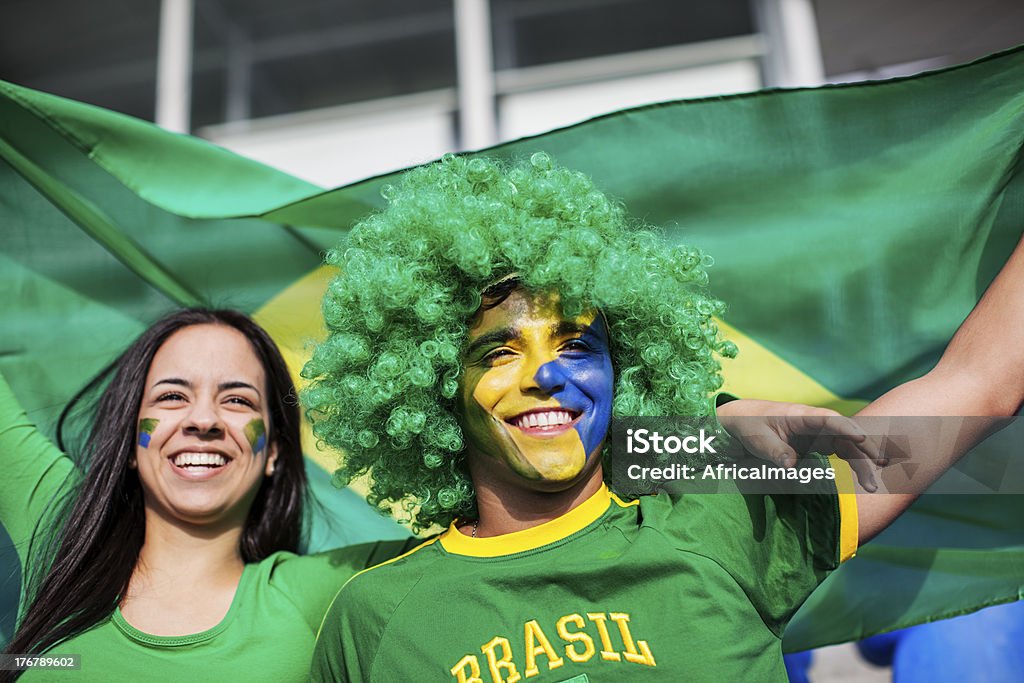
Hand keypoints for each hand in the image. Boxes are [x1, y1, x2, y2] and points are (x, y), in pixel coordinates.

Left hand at [716, 399, 883, 491]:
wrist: (744, 422)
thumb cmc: (750, 426)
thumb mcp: (758, 438)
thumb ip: (775, 450)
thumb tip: (791, 466)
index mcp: (801, 416)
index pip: (829, 420)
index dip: (846, 428)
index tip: (861, 437)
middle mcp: (816, 424)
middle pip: (846, 435)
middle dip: (864, 450)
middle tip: (880, 466)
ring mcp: (820, 434)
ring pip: (848, 447)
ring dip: (862, 464)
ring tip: (872, 486)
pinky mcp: (819, 445)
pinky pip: (842, 452)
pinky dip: (854, 463)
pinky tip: (865, 479)